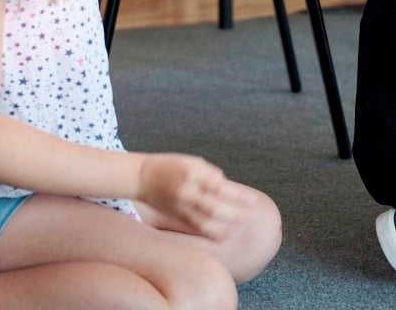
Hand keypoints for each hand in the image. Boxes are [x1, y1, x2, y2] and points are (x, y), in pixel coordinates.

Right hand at [136, 153, 256, 239]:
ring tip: (240, 225)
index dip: (238, 196)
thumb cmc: (171, 166)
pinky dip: (211, 232)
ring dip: (225, 226)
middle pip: (214, 208)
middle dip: (235, 214)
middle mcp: (186, 191)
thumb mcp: (193, 162)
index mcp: (192, 173)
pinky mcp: (175, 216)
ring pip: (205, 222)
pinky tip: (223, 233)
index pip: (220, 187)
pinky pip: (195, 227)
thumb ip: (211, 174)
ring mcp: (180, 206)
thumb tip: (227, 188)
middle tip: (251, 216)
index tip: (253, 200)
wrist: (142, 177)